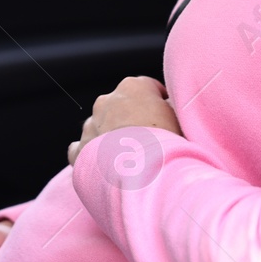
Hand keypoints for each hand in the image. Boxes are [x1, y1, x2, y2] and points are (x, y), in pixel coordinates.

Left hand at [67, 75, 181, 165]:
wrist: (142, 175)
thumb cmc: (168, 144)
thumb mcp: (181, 118)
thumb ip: (172, 107)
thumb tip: (168, 107)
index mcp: (133, 87)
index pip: (148, 88)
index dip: (159, 103)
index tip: (168, 118)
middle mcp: (106, 101)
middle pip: (121, 106)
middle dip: (132, 119)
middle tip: (149, 141)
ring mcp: (91, 125)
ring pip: (100, 126)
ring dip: (111, 137)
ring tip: (128, 158)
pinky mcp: (79, 150)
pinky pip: (81, 149)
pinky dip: (90, 156)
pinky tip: (103, 168)